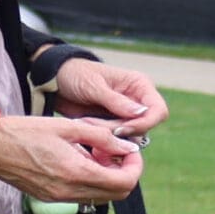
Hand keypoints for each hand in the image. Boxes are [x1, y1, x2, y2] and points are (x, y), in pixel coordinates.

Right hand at [0, 116, 142, 204]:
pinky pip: (83, 196)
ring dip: (107, 177)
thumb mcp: (69, 127)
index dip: (135, 167)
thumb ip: (102, 137)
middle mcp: (70, 191)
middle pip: (117, 194)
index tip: (130, 151)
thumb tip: (127, 146)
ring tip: (96, 153)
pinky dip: (91, 181)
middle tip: (116, 151)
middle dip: (124, 173)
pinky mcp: (51, 198)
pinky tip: (81, 160)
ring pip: (101, 196)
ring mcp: (60, 198)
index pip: (124, 182)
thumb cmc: (26, 131)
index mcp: (77, 172)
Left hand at [51, 59, 168, 135]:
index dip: (144, 124)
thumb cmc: (76, 75)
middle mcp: (137, 100)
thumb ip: (117, 101)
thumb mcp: (94, 86)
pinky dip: (101, 136)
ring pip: (129, 136)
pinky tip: (85, 124)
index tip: (120, 129)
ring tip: (84, 121)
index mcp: (139, 85)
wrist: (56, 81)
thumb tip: (143, 114)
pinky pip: (115, 139)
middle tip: (92, 123)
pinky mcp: (113, 125)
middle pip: (143, 127)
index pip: (158, 111)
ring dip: (107, 133)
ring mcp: (126, 114)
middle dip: (119, 130)